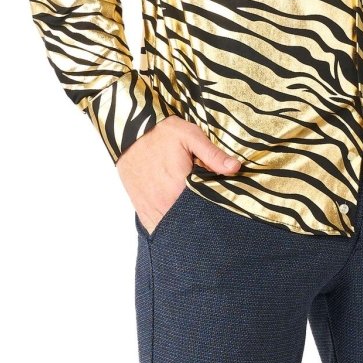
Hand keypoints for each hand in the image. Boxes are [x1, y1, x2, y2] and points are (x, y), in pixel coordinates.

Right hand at [116, 115, 241, 234]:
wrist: (127, 135)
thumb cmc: (159, 133)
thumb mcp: (188, 135)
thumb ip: (212, 154)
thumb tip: (235, 168)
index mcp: (179, 188)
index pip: (206, 208)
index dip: (217, 206)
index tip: (224, 202)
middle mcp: (165, 205)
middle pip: (191, 221)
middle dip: (203, 218)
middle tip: (211, 208)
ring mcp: (152, 211)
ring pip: (175, 228)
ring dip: (186, 223)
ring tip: (196, 213)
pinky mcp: (142, 212)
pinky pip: (159, 227)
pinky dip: (170, 226)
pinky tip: (179, 217)